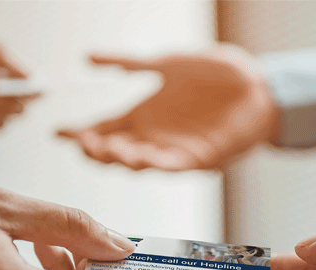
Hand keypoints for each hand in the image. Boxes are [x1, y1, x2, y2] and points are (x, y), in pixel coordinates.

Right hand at [58, 45, 279, 169]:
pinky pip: (174, 166)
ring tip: (110, 152)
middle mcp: (152, 137)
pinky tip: (143, 160)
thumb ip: (129, 63)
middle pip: (114, 151)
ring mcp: (174, 150)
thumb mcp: (166, 63)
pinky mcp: (200, 158)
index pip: (102, 128)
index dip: (79, 133)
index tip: (57, 134)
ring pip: (140, 163)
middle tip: (85, 145)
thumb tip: (87, 57)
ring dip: (123, 160)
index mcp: (141, 115)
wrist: (258, 85)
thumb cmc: (216, 74)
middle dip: (97, 150)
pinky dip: (157, 164)